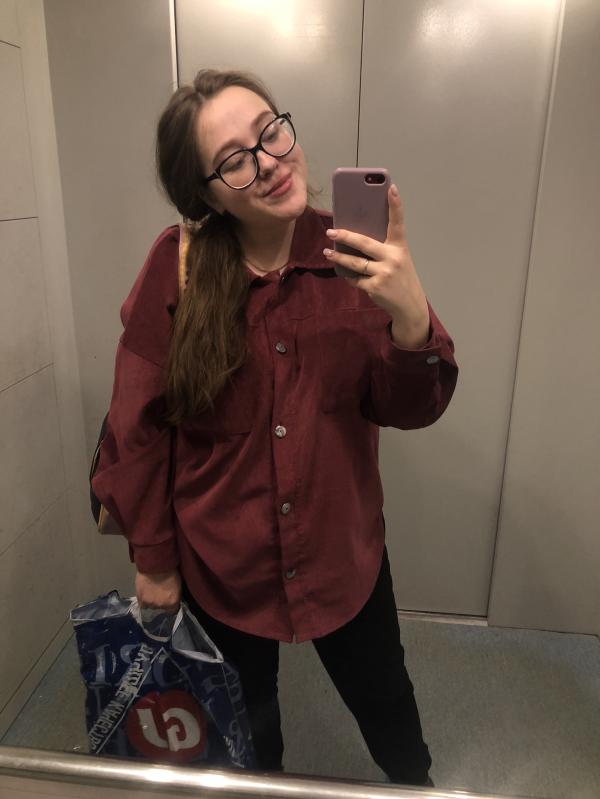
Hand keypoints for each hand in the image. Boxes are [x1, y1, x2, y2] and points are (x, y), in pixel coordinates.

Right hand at [135, 569, 180, 612]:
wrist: (156, 564)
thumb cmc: (170, 571)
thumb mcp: (178, 585)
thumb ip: (174, 596)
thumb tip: (172, 600)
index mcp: (173, 602)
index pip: (173, 611)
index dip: (171, 606)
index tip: (169, 601)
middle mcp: (162, 605)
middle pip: (161, 608)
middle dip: (161, 601)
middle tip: (160, 592)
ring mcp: (150, 603)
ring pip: (151, 606)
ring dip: (151, 600)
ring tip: (152, 590)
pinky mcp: (141, 599)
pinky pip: (142, 604)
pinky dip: (143, 600)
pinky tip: (145, 593)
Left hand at [323, 183, 429, 344]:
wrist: (409, 304)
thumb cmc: (400, 277)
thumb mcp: (398, 259)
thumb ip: (382, 248)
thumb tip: (354, 238)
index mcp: (399, 247)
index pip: (397, 222)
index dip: (395, 205)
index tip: (391, 188)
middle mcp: (393, 258)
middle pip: (364, 243)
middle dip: (345, 236)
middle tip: (331, 231)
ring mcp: (383, 273)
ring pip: (355, 262)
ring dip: (338, 257)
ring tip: (328, 252)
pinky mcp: (374, 287)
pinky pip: (355, 279)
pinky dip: (350, 276)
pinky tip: (346, 273)